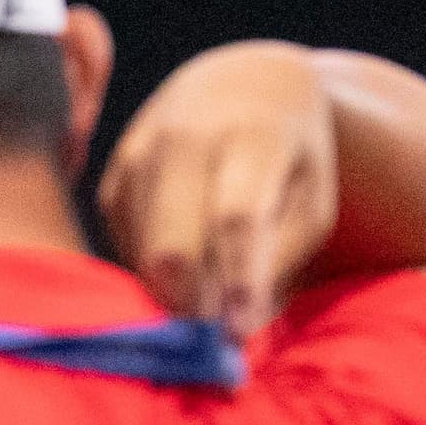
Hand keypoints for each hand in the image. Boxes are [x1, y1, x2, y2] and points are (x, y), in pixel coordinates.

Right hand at [98, 42, 337, 339]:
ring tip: (212, 299)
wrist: (241, 84)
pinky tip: (189, 263)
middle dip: (192, 305)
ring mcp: (139, 154)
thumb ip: (278, 263)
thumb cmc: (290, 161)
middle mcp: (185, 137)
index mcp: (252, 136)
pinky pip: (126, 248)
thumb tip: (235, 329)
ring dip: (175, 295)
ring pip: (144, 255)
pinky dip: (156, 273)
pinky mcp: (113, 179)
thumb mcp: (312, 204)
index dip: (237, 279)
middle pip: (171, 245)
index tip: (239, 333)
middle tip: (218, 339)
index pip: (236, 216)